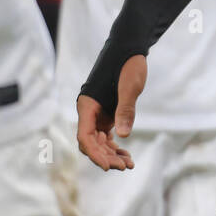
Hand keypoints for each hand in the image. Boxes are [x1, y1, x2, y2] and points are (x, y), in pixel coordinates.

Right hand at [76, 54, 146, 171]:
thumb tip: (123, 136)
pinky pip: (107, 136)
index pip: (85, 137)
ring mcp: (98, 114)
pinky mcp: (107, 114)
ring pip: (100, 142)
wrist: (130, 49)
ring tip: (129, 164)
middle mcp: (89, 112)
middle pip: (92, 143)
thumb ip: (125, 110)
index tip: (108, 166)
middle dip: (106, 157)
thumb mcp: (129, 87)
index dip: (95, 154)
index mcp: (87, 106)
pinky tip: (127, 155)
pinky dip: (116, 146)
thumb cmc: (128, 65)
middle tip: (125, 166)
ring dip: (112, 154)